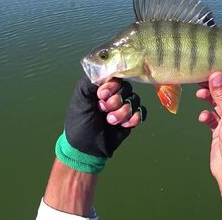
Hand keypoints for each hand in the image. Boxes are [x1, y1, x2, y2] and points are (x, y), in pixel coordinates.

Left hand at [41, 77, 147, 217]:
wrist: (87, 149)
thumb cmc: (80, 123)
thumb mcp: (80, 100)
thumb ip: (90, 83)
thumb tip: (105, 71)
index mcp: (101, 88)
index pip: (115, 77)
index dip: (112, 86)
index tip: (102, 95)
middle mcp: (114, 95)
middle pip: (127, 88)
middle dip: (117, 101)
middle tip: (104, 111)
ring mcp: (123, 107)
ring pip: (135, 100)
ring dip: (124, 112)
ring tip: (111, 122)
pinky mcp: (131, 119)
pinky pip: (141, 112)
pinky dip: (135, 118)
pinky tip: (125, 125)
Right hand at [196, 72, 221, 179]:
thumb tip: (216, 75)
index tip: (210, 70)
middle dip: (213, 88)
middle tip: (199, 80)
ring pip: (218, 105)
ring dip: (208, 100)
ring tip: (198, 95)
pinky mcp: (221, 131)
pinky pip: (212, 118)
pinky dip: (207, 116)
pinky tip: (203, 118)